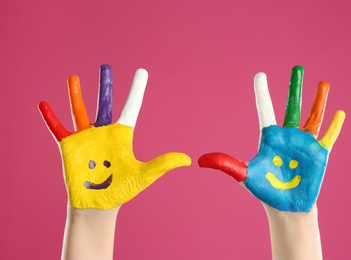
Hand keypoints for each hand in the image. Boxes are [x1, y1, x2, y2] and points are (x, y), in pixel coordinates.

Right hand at [39, 65, 190, 208]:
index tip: (142, 72)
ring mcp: (85, 138)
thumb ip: (162, 164)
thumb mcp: (144, 176)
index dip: (137, 89)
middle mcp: (104, 132)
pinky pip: (58, 129)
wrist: (99, 206)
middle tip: (106, 66)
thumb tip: (187, 159)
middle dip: (106, 84)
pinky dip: (50, 117)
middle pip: (105, 103)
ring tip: (73, 77)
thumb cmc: (121, 190)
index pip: (131, 107)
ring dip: (76, 94)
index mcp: (122, 135)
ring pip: (80, 110)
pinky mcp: (69, 147)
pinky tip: (43, 103)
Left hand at [198, 66, 344, 211]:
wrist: (284, 207)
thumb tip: (200, 160)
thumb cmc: (265, 190)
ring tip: (323, 83)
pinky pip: (328, 137)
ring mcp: (304, 143)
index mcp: (269, 137)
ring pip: (312, 117)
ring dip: (318, 100)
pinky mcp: (319, 154)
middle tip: (297, 68)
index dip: (262, 91)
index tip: (260, 74)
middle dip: (294, 87)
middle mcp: (288, 136)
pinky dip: (334, 126)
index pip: (265, 108)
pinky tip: (339, 113)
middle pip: (291, 106)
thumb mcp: (244, 175)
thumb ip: (225, 164)